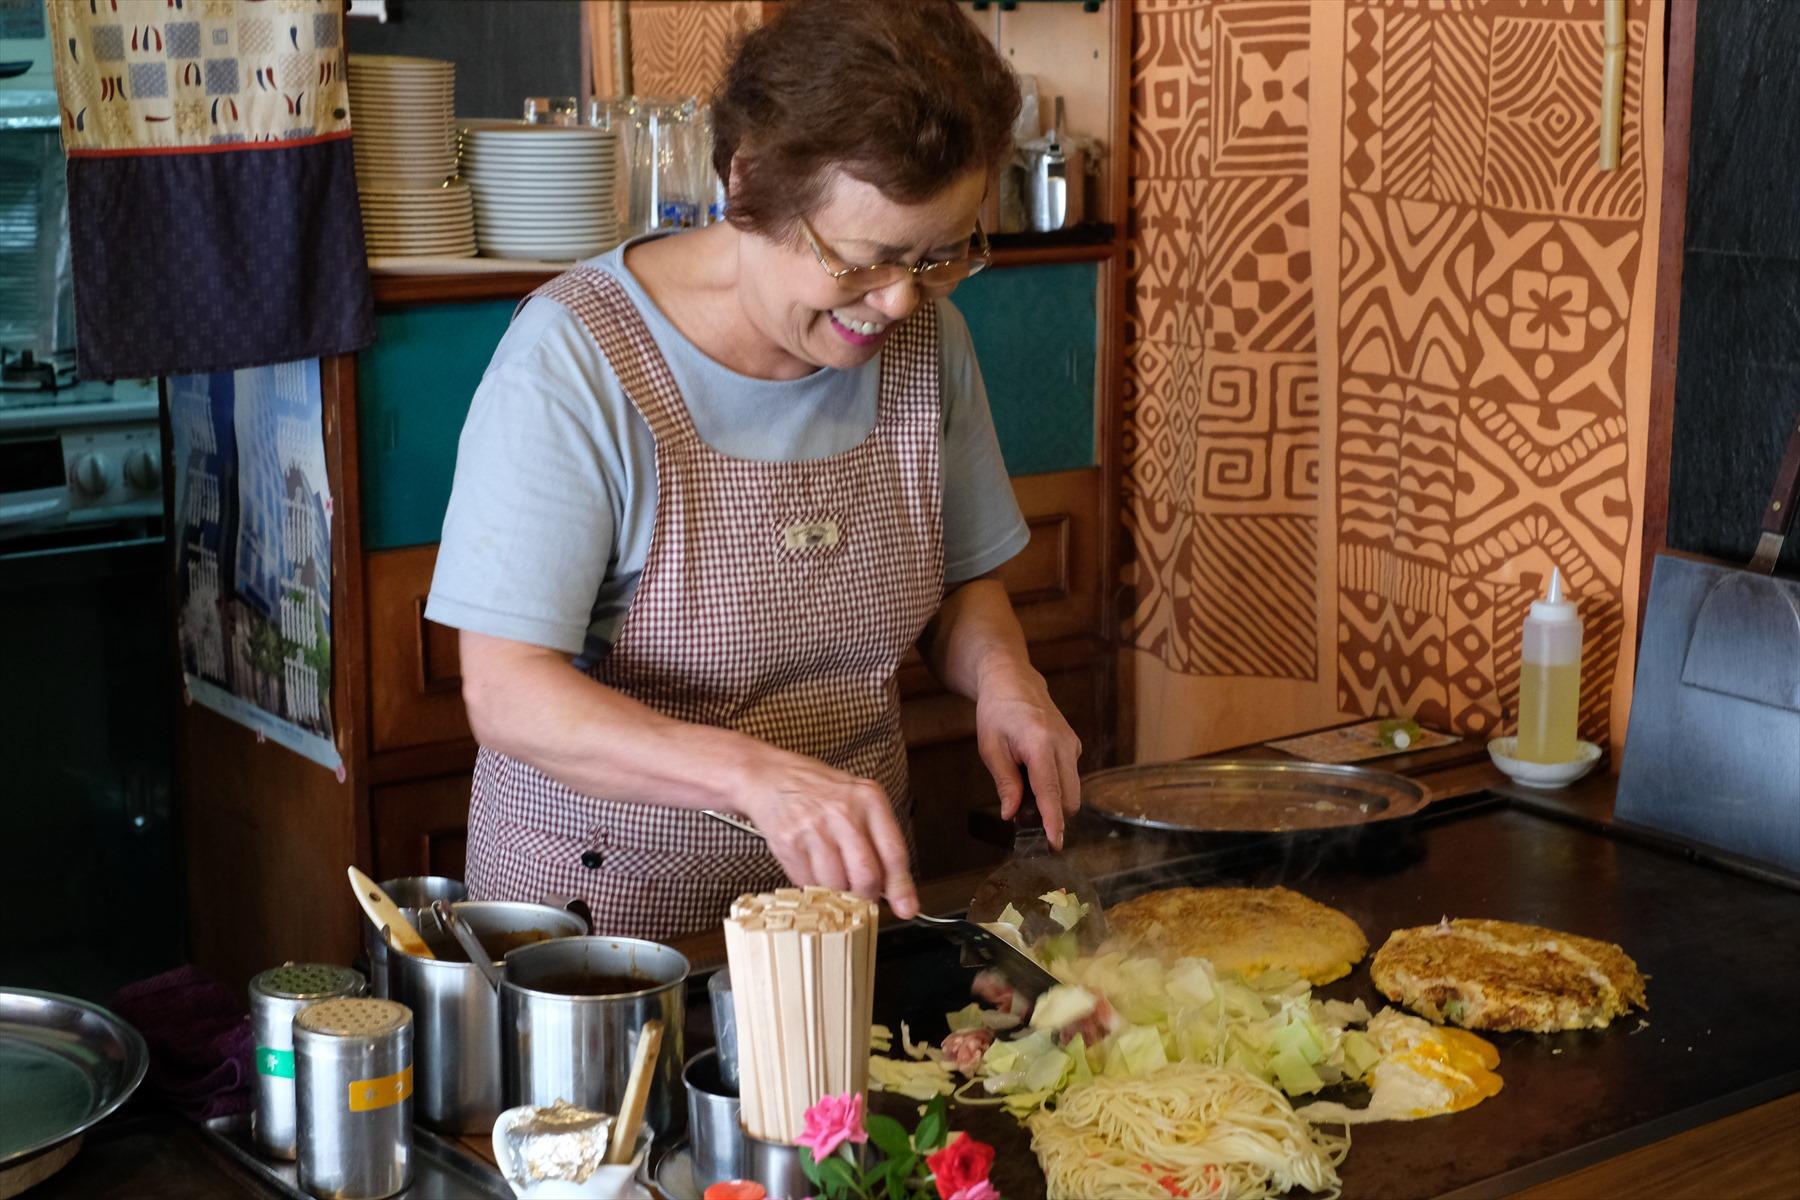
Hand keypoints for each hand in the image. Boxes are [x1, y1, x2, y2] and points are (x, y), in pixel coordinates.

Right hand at [733, 747, 917, 917]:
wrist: (771, 776)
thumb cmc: (820, 791)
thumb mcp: (858, 801)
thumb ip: (880, 840)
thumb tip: (898, 891)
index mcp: (869, 799)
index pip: (893, 852)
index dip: (901, 887)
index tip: (906, 908)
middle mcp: (843, 813)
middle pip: (866, 876)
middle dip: (867, 897)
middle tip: (863, 897)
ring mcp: (814, 829)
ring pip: (836, 886)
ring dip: (839, 895)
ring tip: (835, 880)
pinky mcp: (788, 844)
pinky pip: (809, 884)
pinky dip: (814, 887)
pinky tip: (813, 869)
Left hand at [974, 665, 1081, 847]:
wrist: (1014, 681)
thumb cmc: (997, 713)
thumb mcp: (991, 748)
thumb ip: (1005, 783)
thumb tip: (1012, 815)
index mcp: (1040, 744)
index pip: (1051, 792)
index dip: (1053, 821)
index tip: (1055, 844)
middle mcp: (1063, 745)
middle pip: (1069, 798)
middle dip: (1051, 815)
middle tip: (1021, 813)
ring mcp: (1072, 745)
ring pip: (1071, 791)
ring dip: (1052, 801)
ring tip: (1022, 786)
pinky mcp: (1074, 746)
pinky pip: (1069, 778)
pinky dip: (1054, 786)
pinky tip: (1032, 773)